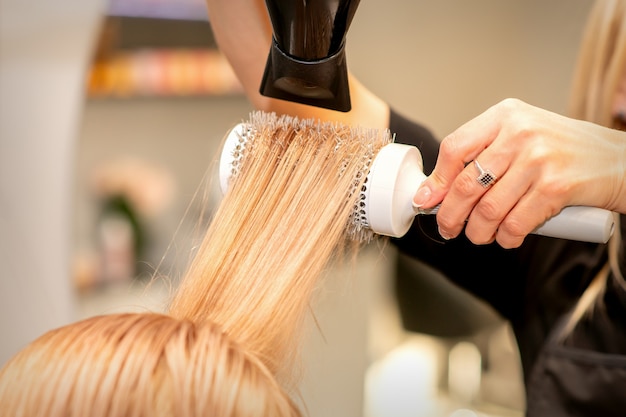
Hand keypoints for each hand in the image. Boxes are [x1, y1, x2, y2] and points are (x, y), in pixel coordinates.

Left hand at [413, 98, 625, 247]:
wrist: (620, 159)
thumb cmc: (563, 150)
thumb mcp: (522, 134)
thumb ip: (485, 153)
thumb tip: (437, 190)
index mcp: (505, 115)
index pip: (455, 147)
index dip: (436, 180)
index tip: (426, 201)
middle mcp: (520, 132)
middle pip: (465, 184)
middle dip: (450, 215)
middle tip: (448, 228)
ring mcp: (539, 159)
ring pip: (487, 209)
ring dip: (476, 232)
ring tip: (478, 236)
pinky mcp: (556, 187)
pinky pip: (515, 224)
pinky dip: (504, 239)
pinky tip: (505, 239)